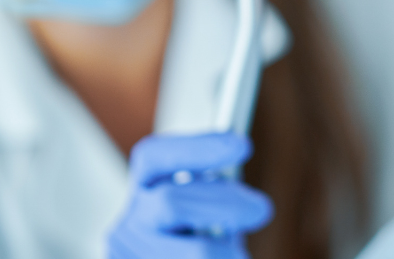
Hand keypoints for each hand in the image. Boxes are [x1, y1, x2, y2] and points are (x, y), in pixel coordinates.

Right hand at [108, 133, 272, 258]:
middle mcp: (131, 220)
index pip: (155, 156)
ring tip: (242, 254)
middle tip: (262, 209)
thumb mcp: (203, 206)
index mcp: (143, 187)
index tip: (242, 145)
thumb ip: (216, 194)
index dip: (197, 148)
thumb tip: (251, 199)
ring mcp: (132, 253)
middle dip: (223, 203)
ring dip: (226, 250)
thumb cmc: (195, 237)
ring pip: (196, 252)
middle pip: (171, 202)